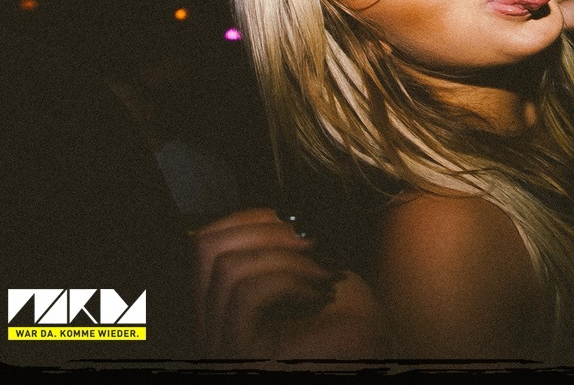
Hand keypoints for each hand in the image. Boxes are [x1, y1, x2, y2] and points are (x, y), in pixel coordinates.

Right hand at [193, 208, 375, 357]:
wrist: (367, 361)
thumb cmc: (347, 326)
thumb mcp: (312, 272)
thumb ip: (287, 245)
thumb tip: (283, 212)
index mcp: (222, 303)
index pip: (206, 242)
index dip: (248, 218)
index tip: (292, 219)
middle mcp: (210, 323)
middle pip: (206, 248)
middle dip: (264, 229)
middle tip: (312, 240)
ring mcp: (220, 340)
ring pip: (229, 268)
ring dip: (286, 257)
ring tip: (323, 273)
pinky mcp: (239, 350)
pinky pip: (248, 293)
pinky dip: (289, 282)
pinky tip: (318, 298)